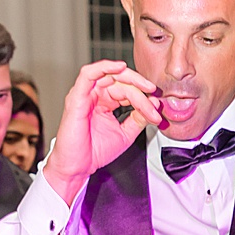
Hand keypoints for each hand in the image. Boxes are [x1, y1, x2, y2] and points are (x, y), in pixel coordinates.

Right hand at [43, 60, 162, 196]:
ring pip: (110, 75)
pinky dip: (104, 67)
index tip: (157, 109)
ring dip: (130, 78)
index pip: (127, 90)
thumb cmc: (95, 151)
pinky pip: (88, 74)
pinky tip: (120, 67)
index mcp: (105, 102)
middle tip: (155, 95)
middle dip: (141, 87)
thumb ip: (139, 118)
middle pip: (121, 80)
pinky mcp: (77, 97)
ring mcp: (85, 95)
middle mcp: (95, 96)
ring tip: (146, 86)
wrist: (78, 167)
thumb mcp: (126, 133)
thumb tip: (154, 104)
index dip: (145, 96)